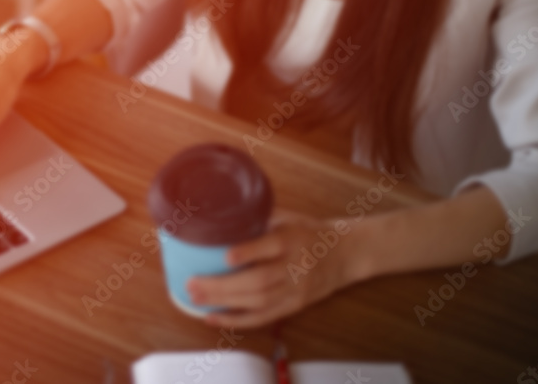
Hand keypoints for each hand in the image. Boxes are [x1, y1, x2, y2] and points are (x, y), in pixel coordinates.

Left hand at [186, 213, 365, 327]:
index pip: (272, 246)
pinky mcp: (295, 306)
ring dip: (223, 303)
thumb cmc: (307, 231)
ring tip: (194, 298)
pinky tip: (212, 318)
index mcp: (293, 238)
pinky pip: (263, 317)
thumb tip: (214, 216)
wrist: (345, 253)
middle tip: (192, 284)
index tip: (225, 256)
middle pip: (260, 281)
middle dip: (222, 286)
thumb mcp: (286, 217)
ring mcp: (296, 290)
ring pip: (259, 301)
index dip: (249, 252)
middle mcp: (296, 266)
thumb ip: (256, 219)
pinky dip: (236, 320)